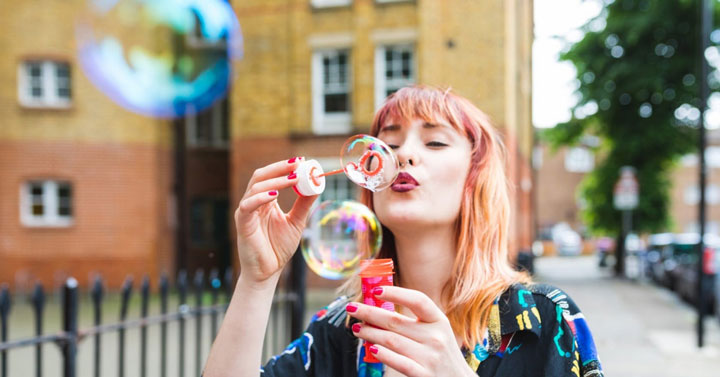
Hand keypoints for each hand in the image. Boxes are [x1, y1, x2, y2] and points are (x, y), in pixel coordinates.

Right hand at [234, 157, 317, 283]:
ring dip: (275, 180)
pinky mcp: (242, 223)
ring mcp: (246, 212)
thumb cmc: (278, 248)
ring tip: (293, 179)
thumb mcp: (296, 222)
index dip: (284, 167)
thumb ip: (303, 204)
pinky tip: (275, 195)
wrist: (267, 272)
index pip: (272, 176)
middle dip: (279, 168)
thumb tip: (316, 185)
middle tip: (297, 164)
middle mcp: (254, 202)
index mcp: (265, 200)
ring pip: (255, 187)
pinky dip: (260, 197)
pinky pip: (248, 205)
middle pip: (261, 176)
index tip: (302, 161)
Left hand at [346, 286, 475, 376]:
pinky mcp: (423, 374)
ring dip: (370, 333)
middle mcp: (436, 337)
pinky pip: (398, 362)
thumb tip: (379, 307)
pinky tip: (371, 349)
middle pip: (396, 321)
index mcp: (439, 321)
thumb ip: (416, 320)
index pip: (418, 300)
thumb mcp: (437, 331)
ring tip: (358, 329)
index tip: (376, 290)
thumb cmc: (441, 352)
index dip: (396, 293)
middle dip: (369, 313)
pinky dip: (383, 354)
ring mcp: (430, 357)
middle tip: (352, 309)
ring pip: (391, 340)